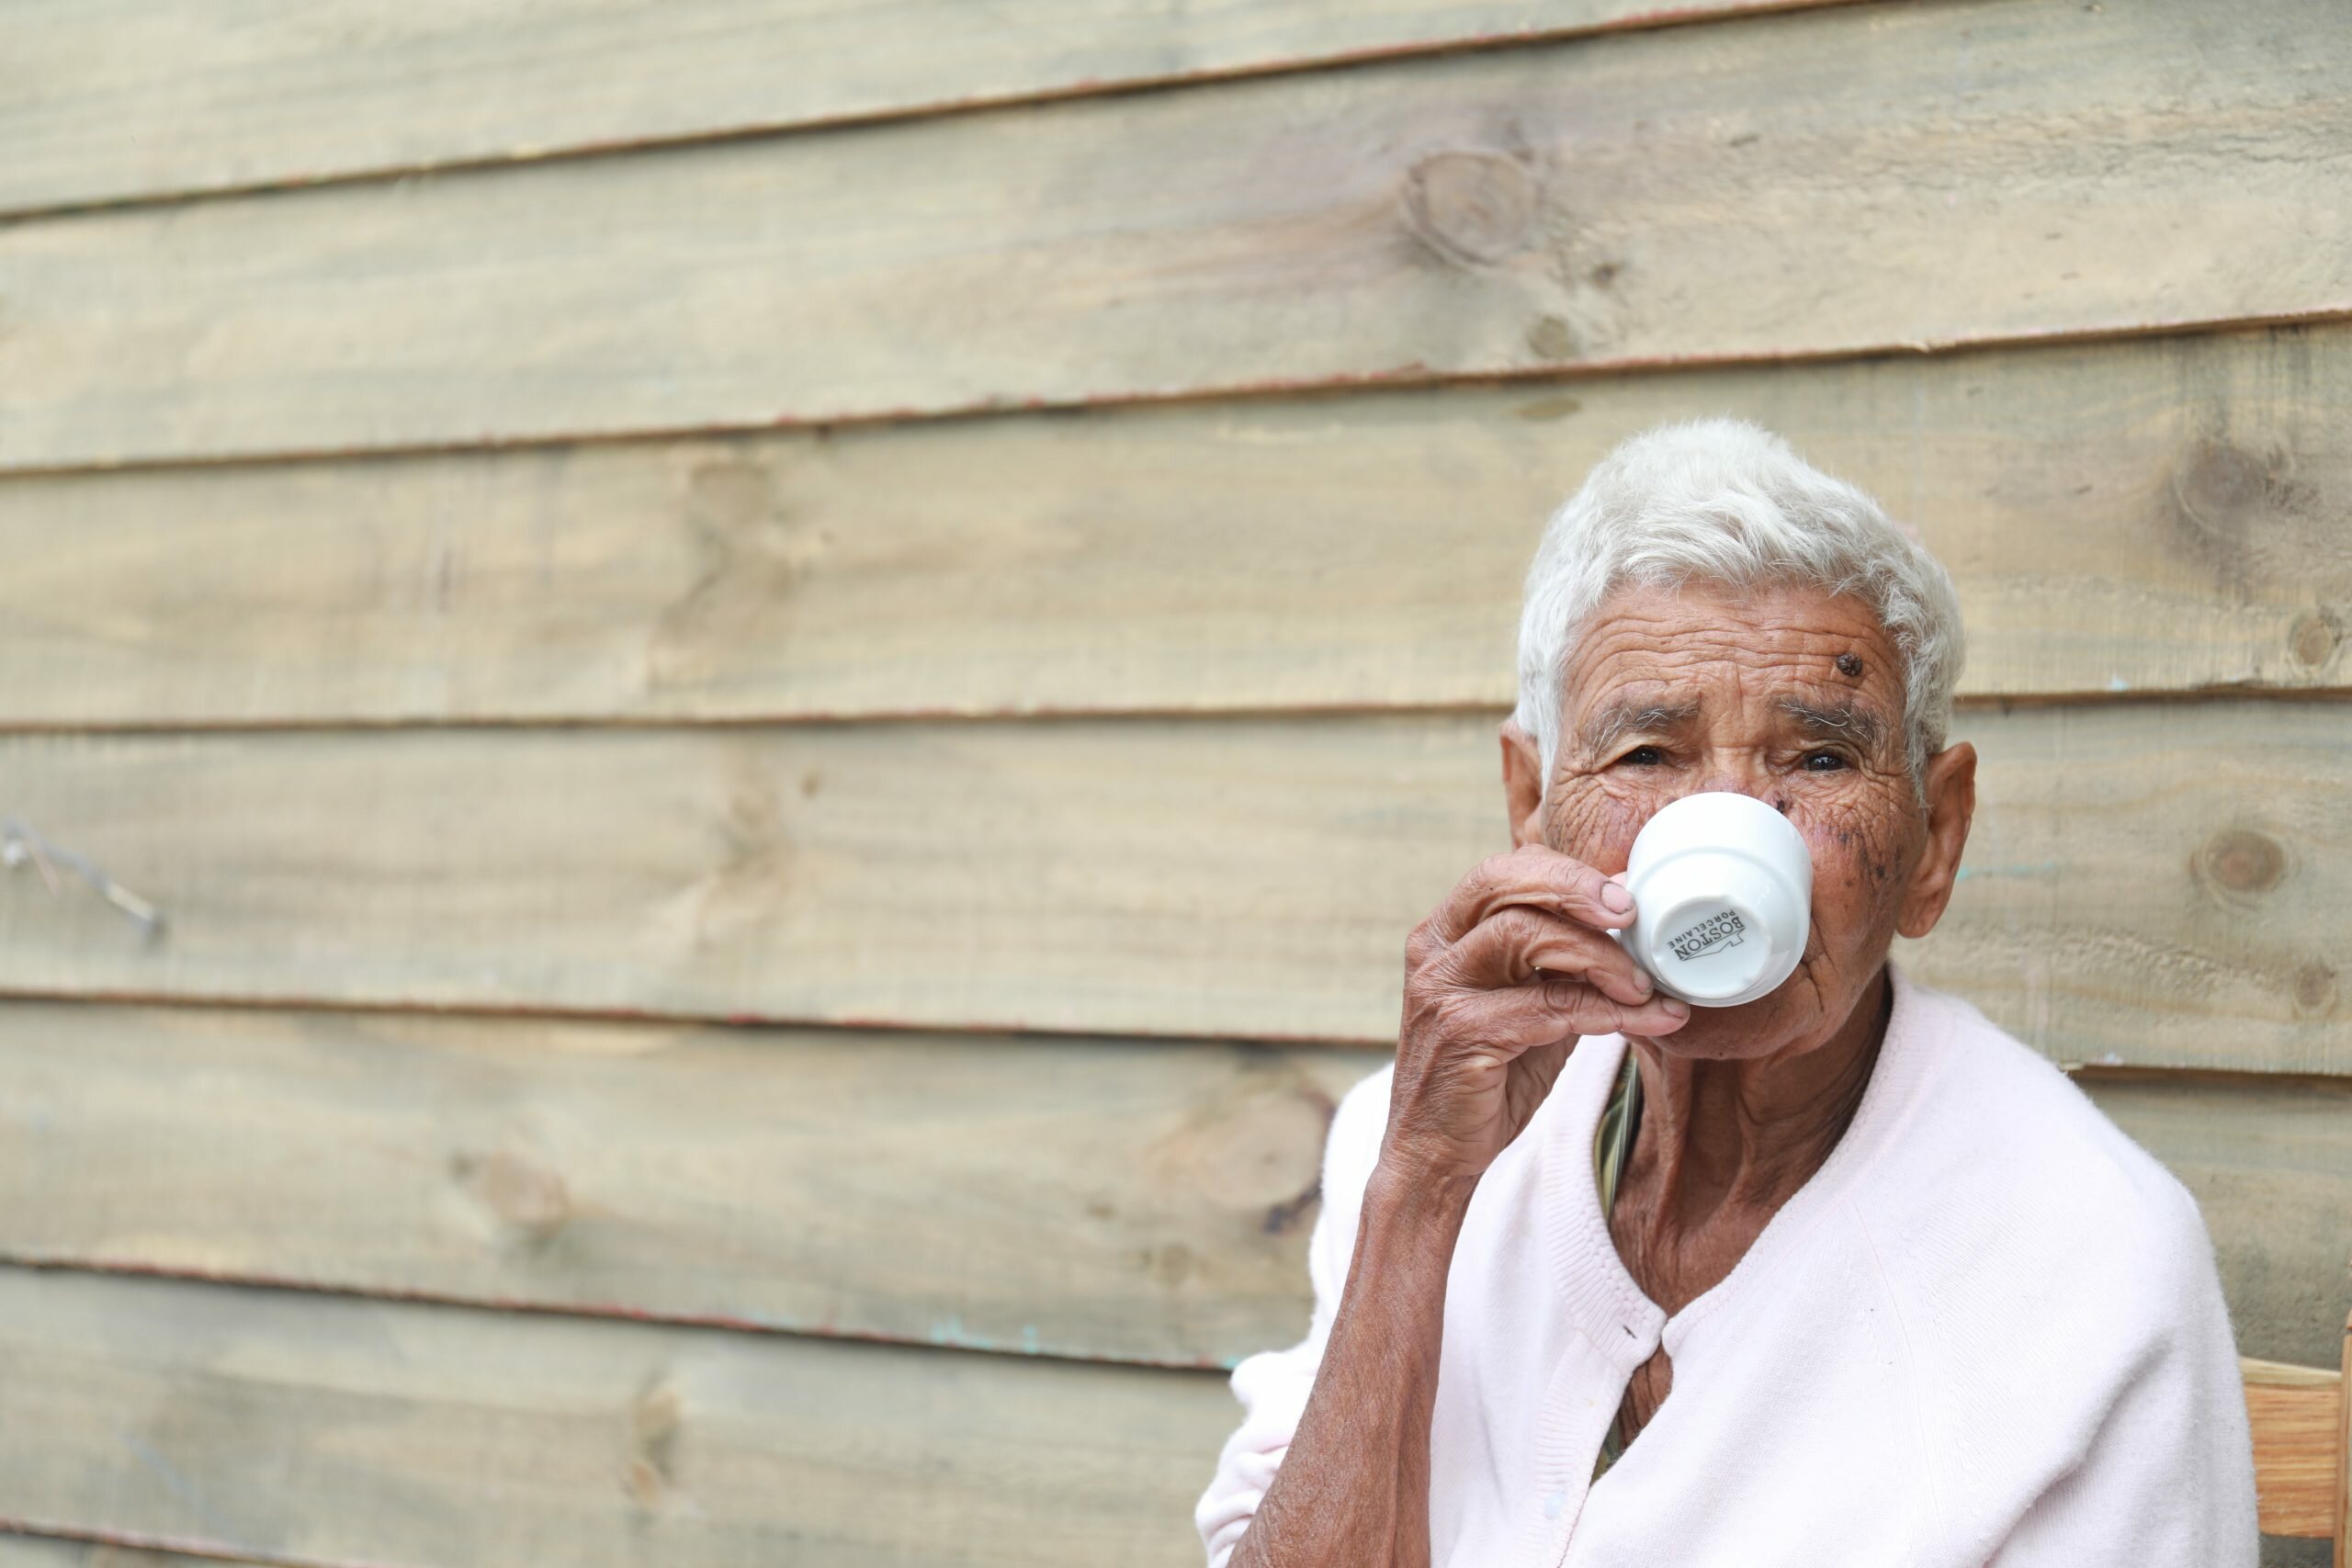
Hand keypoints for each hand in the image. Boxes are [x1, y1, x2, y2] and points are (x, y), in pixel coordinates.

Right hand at [1382, 843, 1689, 1186]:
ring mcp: (1441, 989)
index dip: (1567, 871)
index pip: (1504, 871)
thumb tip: (1634, 928)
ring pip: (1524, 935)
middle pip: (1504, 883)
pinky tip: (1646, 1021)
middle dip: (1576, 889)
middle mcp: (1434, 949)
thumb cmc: (1488, 1077)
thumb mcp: (1529, 1006)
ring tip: (1644, 986)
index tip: (1626, 890)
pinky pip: (1546, 1005)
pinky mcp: (1461, 1033)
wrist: (1436, 1155)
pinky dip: (1606, 1011)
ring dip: (1599, 956)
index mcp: (1446, 932)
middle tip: (1633, 913)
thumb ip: (1563, 966)